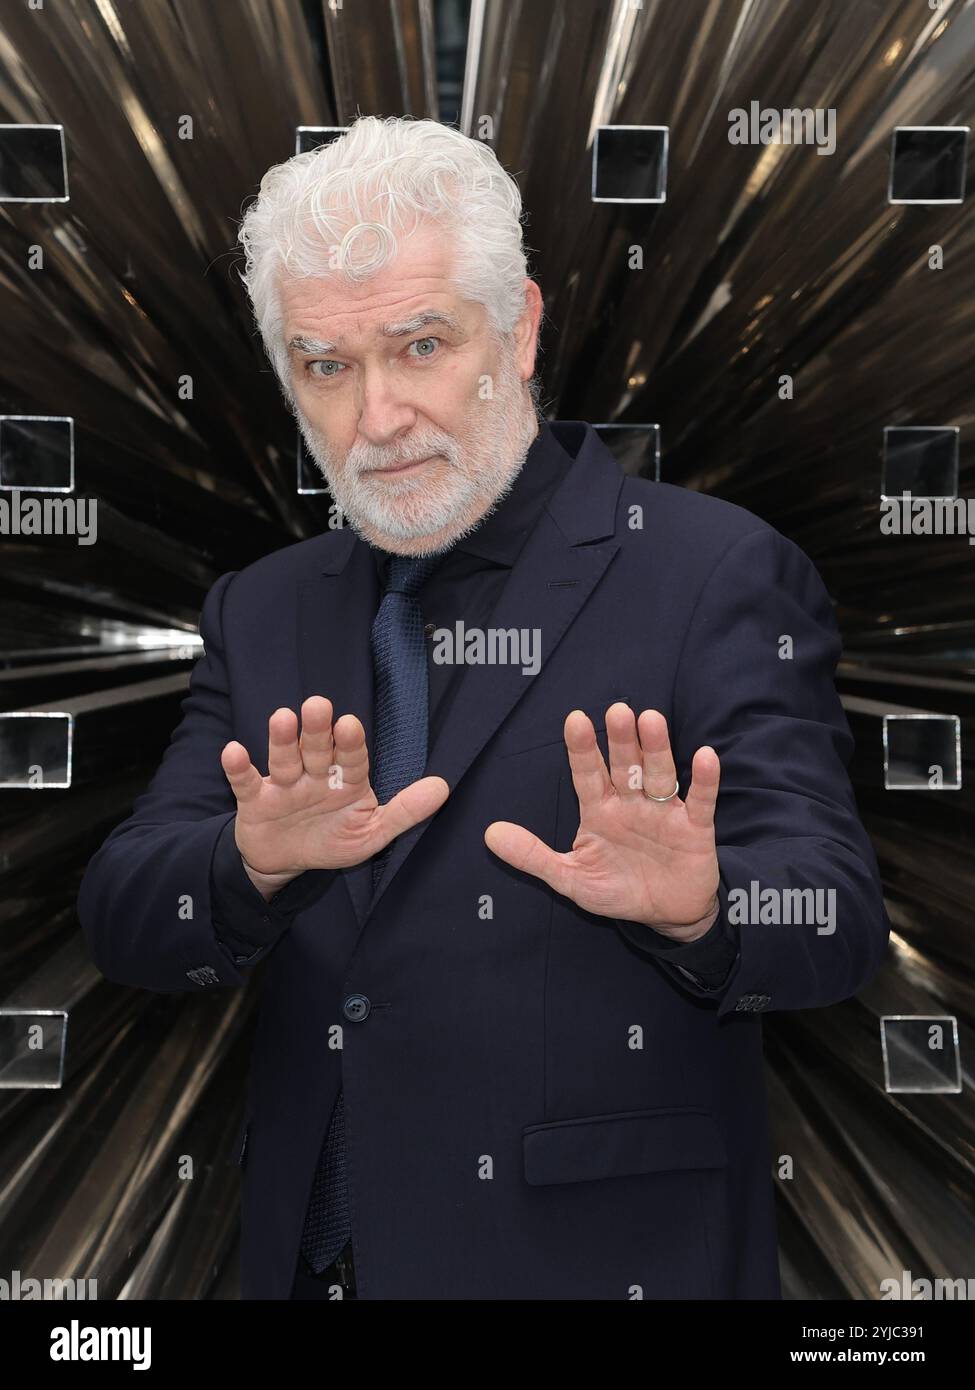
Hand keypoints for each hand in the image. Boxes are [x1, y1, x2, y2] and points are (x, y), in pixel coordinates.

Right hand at [220, 696, 449, 891]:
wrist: (286, 862)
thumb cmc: (331, 839)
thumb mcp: (371, 832)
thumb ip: (404, 812)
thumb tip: (442, 788)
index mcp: (346, 780)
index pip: (352, 759)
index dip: (350, 744)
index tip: (350, 724)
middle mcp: (315, 776)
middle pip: (317, 749)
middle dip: (317, 730)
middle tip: (317, 707)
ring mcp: (284, 785)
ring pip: (284, 758)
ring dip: (282, 740)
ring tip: (282, 718)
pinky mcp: (256, 800)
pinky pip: (247, 782)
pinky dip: (239, 768)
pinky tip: (234, 752)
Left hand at [483, 704, 719, 936]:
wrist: (666, 916)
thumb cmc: (618, 890)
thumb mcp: (571, 878)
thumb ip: (533, 856)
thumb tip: (490, 834)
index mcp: (600, 810)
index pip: (587, 774)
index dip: (582, 749)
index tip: (575, 720)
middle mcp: (631, 804)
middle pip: (625, 765)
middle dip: (621, 739)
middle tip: (617, 711)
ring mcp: (664, 812)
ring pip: (659, 774)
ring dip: (656, 748)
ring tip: (651, 720)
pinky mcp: (694, 828)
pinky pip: (699, 800)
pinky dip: (704, 780)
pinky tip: (704, 756)